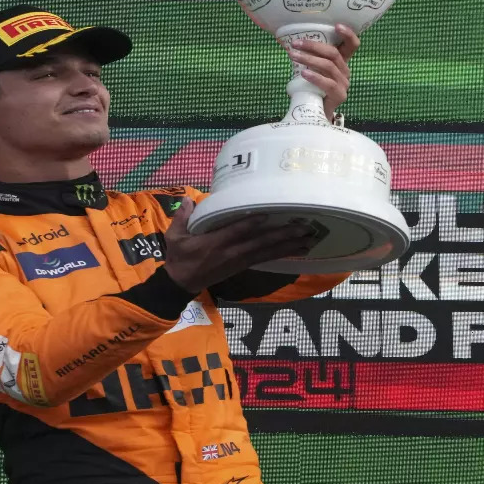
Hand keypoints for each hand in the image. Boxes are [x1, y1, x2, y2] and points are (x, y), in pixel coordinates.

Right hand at [162, 198, 317, 292]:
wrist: (181, 284)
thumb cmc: (179, 257)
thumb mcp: (174, 236)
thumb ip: (182, 217)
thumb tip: (189, 198)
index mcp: (214, 243)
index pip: (236, 232)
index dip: (252, 224)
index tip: (269, 214)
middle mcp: (231, 252)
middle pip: (260, 243)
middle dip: (283, 235)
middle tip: (304, 228)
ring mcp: (239, 260)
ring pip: (267, 252)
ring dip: (289, 245)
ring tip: (309, 239)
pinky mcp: (243, 266)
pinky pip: (265, 259)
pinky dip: (282, 254)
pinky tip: (297, 250)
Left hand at [287, 23, 357, 121]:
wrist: (316, 112)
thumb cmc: (312, 87)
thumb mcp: (311, 69)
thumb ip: (308, 57)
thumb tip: (287, 41)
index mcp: (341, 61)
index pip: (352, 45)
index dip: (348, 34)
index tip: (336, 25)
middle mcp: (345, 70)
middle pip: (334, 53)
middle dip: (313, 46)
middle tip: (295, 43)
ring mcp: (344, 83)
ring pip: (328, 66)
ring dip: (308, 59)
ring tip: (292, 56)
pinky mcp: (340, 95)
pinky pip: (328, 83)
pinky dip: (315, 77)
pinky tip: (303, 73)